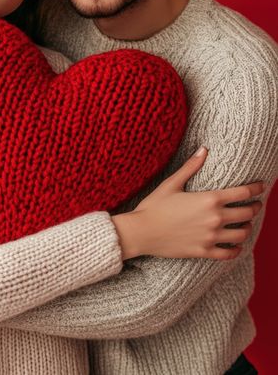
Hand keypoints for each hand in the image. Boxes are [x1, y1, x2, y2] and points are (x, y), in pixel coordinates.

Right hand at [112, 147, 263, 260]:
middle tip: (255, 204)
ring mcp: (211, 237)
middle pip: (246, 213)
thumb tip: (204, 149)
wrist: (141, 232)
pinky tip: (236, 245)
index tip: (261, 186)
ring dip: (247, 228)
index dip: (255, 188)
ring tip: (246, 224)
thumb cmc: (154, 205)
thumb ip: (191, 166)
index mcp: (208, 199)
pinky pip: (229, 253)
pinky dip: (236, 249)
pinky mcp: (204, 251)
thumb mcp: (172, 183)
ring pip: (242, 234)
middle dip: (254, 207)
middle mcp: (214, 219)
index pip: (242, 193)